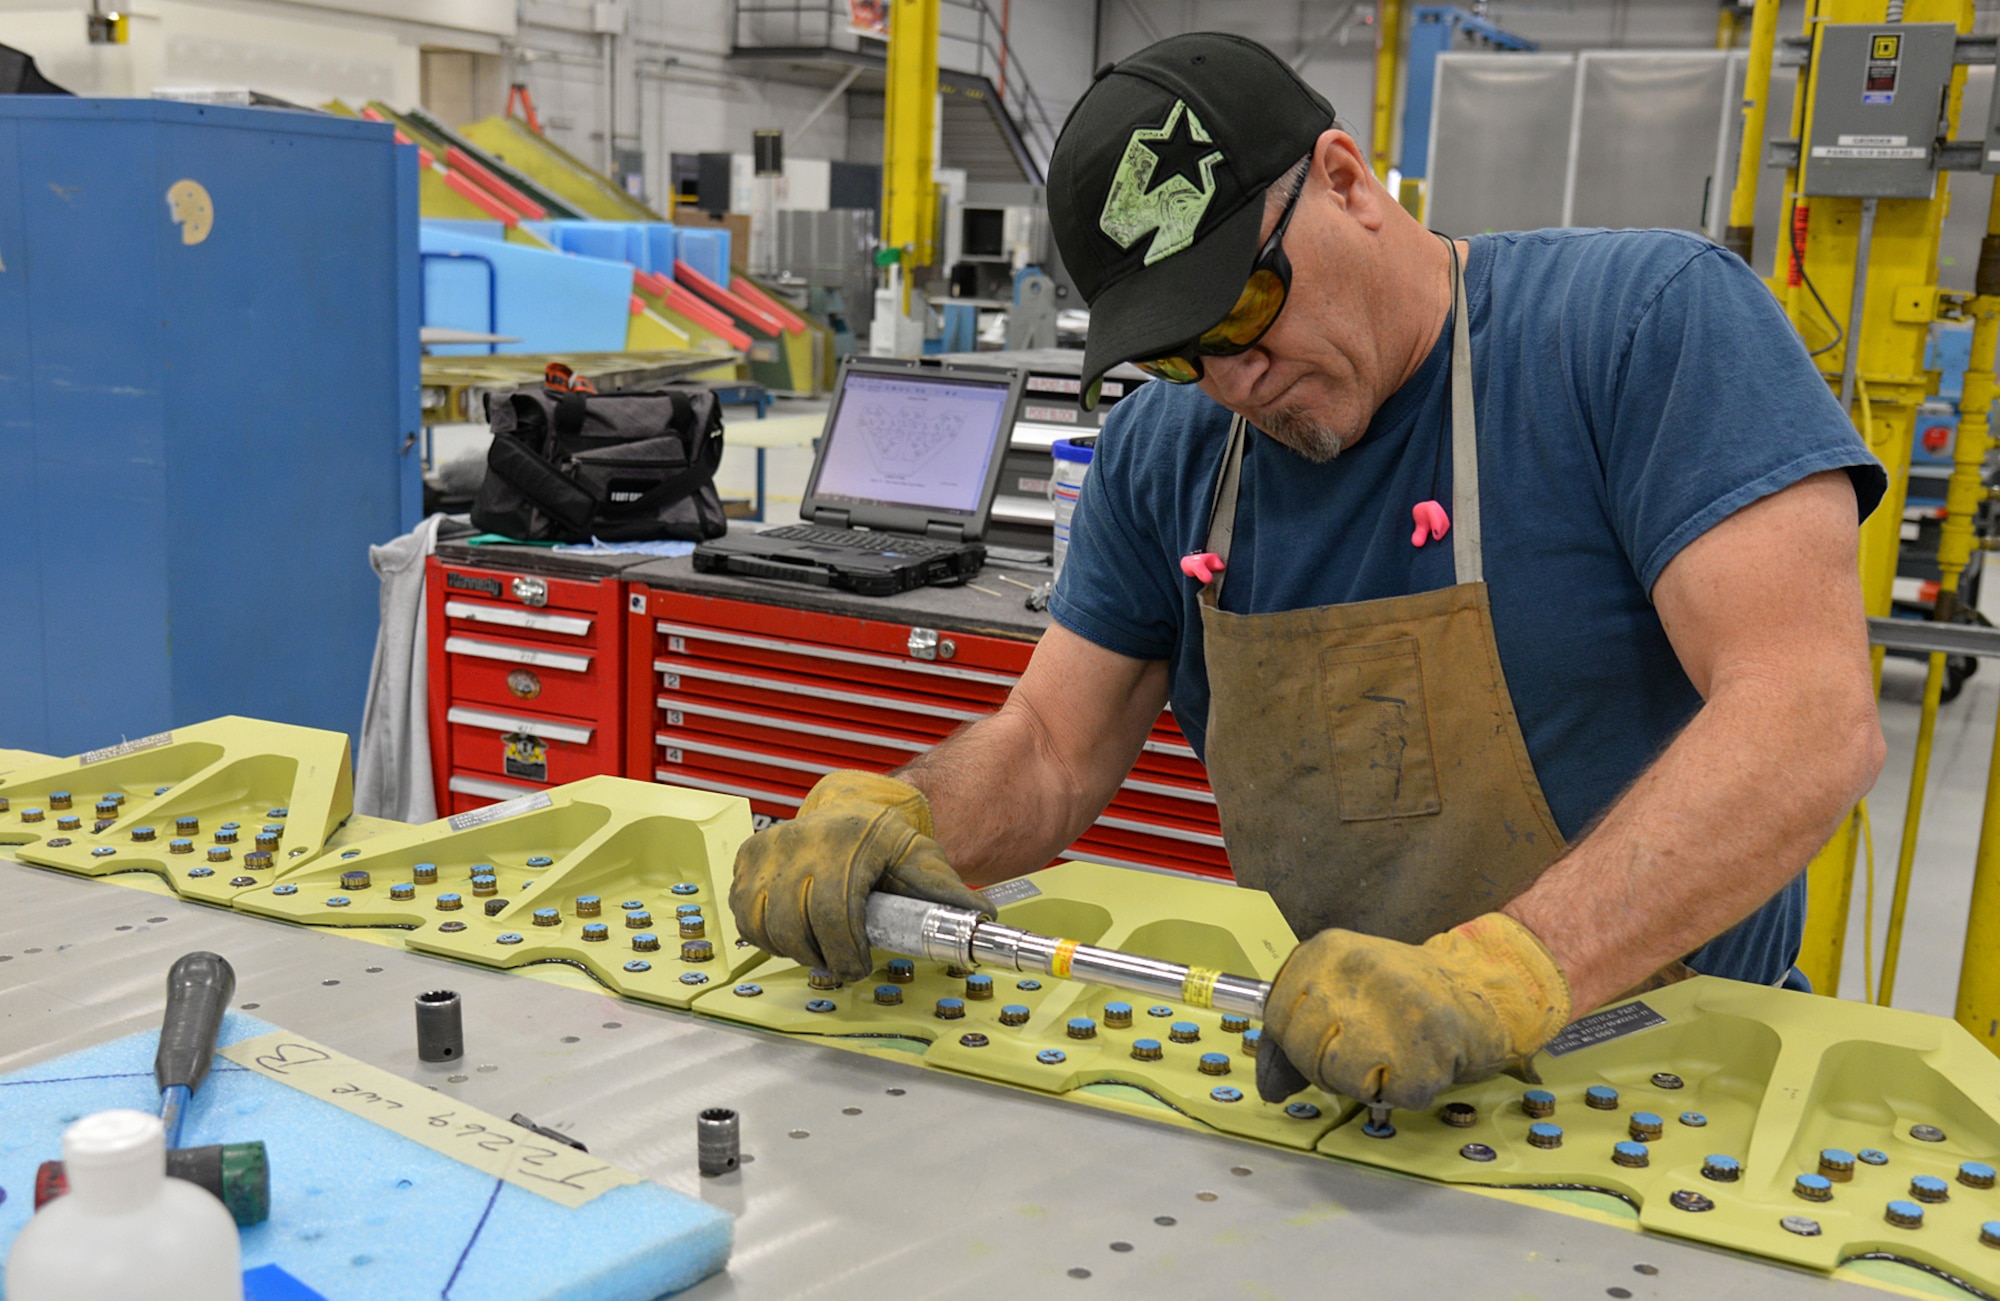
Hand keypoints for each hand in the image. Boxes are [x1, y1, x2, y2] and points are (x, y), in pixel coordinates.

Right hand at [729, 770, 992, 981]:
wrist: (852, 807)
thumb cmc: (887, 840)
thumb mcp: (921, 859)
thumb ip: (947, 892)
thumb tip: (981, 920)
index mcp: (847, 843)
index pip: (834, 911)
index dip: (843, 950)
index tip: (856, 966)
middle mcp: (801, 842)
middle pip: (794, 924)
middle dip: (820, 955)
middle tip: (840, 963)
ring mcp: (769, 850)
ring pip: (764, 923)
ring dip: (791, 948)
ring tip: (818, 948)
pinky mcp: (748, 858)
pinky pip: (746, 914)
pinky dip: (765, 934)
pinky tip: (792, 932)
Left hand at [1255, 913, 1571, 1110]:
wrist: (1485, 986)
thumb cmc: (1404, 997)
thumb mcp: (1342, 992)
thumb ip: (1297, 1032)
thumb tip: (1269, 1088)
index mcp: (1325, 951)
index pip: (1276, 1017)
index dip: (1297, 1043)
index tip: (1328, 1037)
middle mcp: (1355, 969)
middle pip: (1305, 1050)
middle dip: (1329, 1067)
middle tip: (1367, 1048)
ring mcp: (1393, 1006)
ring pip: (1340, 1077)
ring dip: (1366, 1083)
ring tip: (1393, 1053)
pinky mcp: (1427, 1047)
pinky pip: (1391, 1097)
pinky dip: (1406, 1093)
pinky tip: (1421, 1061)